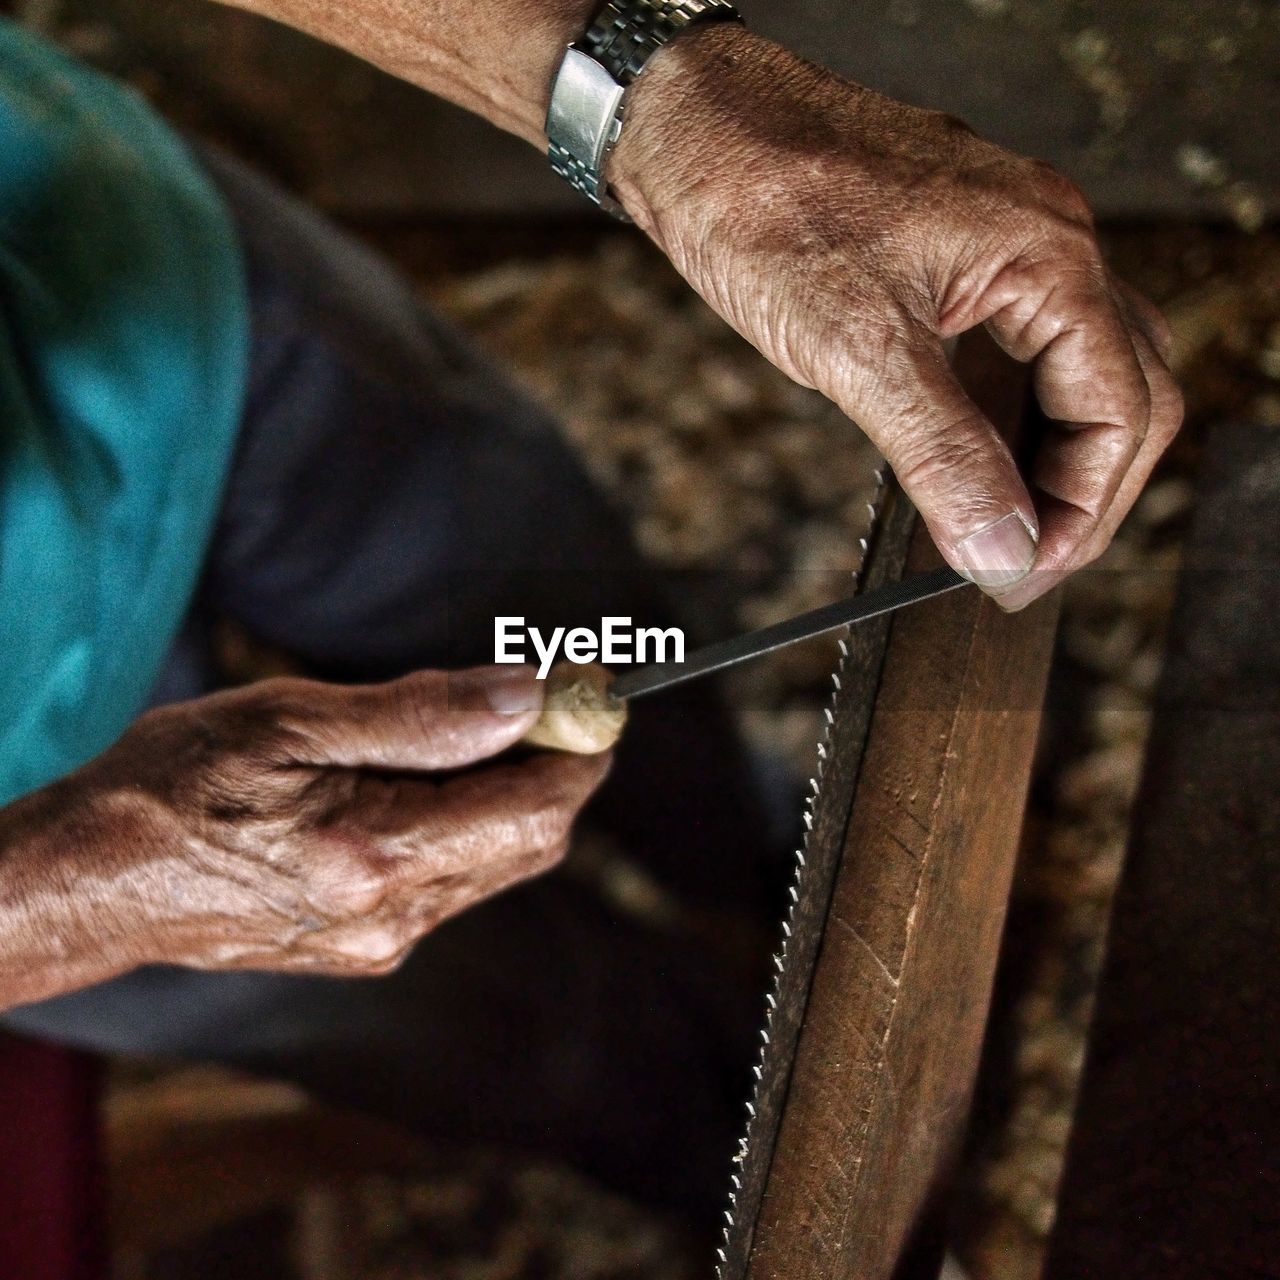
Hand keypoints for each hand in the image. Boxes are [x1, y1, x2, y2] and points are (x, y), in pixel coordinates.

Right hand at [1, 667, 607, 1001]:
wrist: (93, 880)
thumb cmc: (172, 787)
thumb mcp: (289, 722)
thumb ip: (419, 715)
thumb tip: (524, 696)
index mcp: (377, 857)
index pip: (536, 810)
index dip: (581, 745)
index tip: (593, 685)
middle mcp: (393, 916)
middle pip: (531, 840)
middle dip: (555, 762)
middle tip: (547, 690)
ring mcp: (381, 940)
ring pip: (496, 859)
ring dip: (511, 787)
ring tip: (480, 719)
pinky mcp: (365, 944)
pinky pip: (453, 878)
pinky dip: (468, 818)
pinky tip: (427, 774)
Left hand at [611, 26, 1182, 608]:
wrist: (697, 133)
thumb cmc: (765, 205)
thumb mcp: (858, 350)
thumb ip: (943, 455)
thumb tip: (1000, 545)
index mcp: (1048, 255)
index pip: (1121, 409)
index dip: (1083, 511)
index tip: (1024, 576)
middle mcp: (1049, 240)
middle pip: (1125, 390)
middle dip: (1084, 491)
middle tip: (1022, 566)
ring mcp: (1010, 242)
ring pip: (1082, 366)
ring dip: (1057, 455)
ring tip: (1006, 528)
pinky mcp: (964, 251)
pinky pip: (1029, 340)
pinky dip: (1016, 411)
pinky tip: (979, 454)